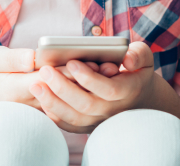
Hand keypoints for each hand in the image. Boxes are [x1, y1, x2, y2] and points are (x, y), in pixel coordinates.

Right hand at [0, 46, 112, 111]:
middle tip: (109, 64)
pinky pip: (71, 105)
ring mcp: (40, 110)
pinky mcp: (46, 111)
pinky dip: (86, 92)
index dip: (70, 69)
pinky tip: (101, 80)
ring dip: (92, 85)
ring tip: (110, 70)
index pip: (49, 78)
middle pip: (65, 91)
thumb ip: (11, 59)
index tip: (88, 57)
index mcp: (17, 89)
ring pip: (72, 100)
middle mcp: (32, 103)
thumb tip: (33, 58)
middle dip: (89, 77)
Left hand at [28, 42, 158, 132]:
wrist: (138, 97)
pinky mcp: (88, 125)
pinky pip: (69, 125)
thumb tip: (127, 58)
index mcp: (127, 91)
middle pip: (87, 105)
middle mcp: (112, 109)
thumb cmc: (136, 70)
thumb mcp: (143, 58)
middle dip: (63, 88)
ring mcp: (99, 120)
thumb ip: (138, 53)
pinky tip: (40, 99)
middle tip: (45, 71)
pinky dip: (54, 115)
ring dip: (53, 103)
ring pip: (75, 118)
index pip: (108, 90)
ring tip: (36, 85)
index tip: (71, 62)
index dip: (89, 78)